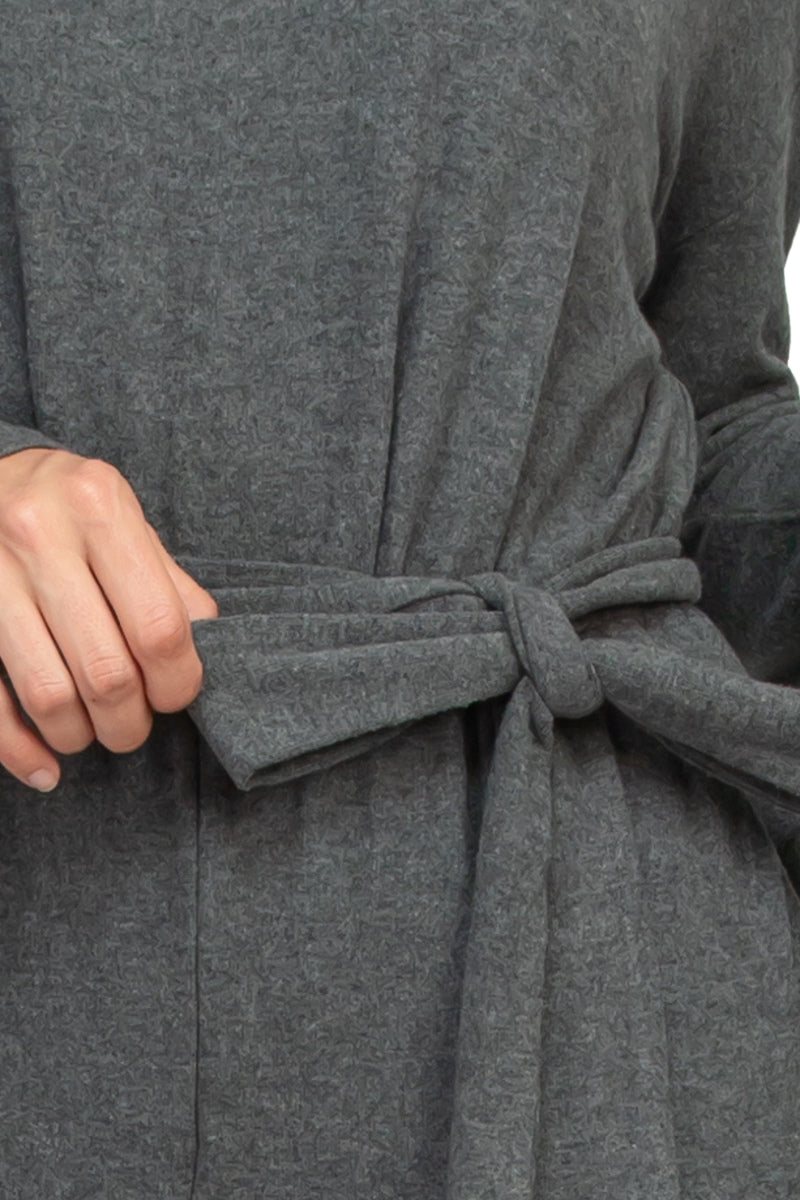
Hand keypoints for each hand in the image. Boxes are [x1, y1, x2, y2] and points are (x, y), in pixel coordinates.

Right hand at [0, 447, 218, 790]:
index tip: (176, 694)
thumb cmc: (68, 505)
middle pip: (106, 671)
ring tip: (95, 732)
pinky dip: (19, 749)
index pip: (159, 625)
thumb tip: (209, 647)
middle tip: (135, 724)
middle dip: (131, 721)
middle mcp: (38, 534)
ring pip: (48, 695)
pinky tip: (45, 767)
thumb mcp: (125, 518)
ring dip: (81, 735)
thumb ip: (168, 581)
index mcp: (99, 507)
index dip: (178, 680)